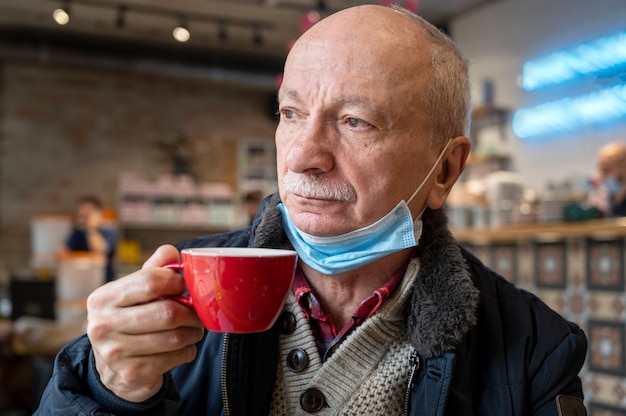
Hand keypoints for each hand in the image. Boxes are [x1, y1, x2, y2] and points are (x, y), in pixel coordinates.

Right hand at [87, 245, 203, 402]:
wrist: (113, 369)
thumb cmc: (130, 319)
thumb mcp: (134, 292)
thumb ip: (153, 269)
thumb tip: (171, 252)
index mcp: (103, 298)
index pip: (150, 281)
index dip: (176, 281)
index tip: (183, 286)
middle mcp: (103, 325)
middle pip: (167, 313)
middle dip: (191, 312)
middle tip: (196, 312)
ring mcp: (115, 352)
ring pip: (176, 337)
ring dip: (193, 332)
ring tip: (192, 328)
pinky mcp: (132, 373)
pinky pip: (177, 357)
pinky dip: (188, 350)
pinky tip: (182, 347)